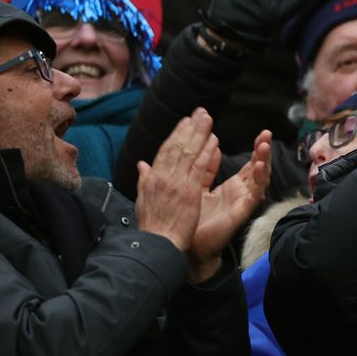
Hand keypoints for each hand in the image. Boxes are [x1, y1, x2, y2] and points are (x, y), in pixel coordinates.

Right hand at [136, 110, 223, 259]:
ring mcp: (176, 183)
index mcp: (152, 178)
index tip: (185, 121)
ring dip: (199, 133)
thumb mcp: (143, 200)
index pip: (165, 151)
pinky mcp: (189, 192)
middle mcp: (162, 177)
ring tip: (208, 118)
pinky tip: (214, 140)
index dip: (176, 134)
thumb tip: (142, 164)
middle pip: (177, 146)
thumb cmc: (152, 226)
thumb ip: (145, 180)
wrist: (157, 244)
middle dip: (189, 127)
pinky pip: (199, 168)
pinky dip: (206, 153)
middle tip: (200, 112)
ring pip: (188, 153)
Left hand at [191, 130, 270, 279]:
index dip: (254, 148)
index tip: (259, 132)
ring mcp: (243, 201)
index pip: (248, 164)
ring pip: (260, 178)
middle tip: (266, 133)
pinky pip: (255, 193)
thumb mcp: (197, 186)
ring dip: (264, 161)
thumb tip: (212, 145)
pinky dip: (259, 179)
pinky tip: (259, 166)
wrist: (181, 244)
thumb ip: (205, 168)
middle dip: (263, 150)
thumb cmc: (190, 219)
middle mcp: (241, 192)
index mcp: (232, 187)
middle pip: (258, 168)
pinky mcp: (242, 211)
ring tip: (265, 145)